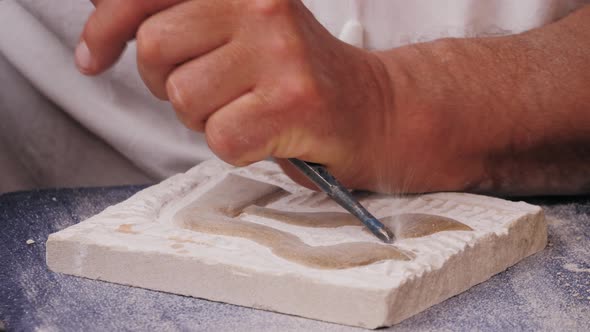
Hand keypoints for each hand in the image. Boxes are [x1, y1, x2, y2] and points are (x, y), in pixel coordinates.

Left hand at [77, 0, 395, 190]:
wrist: (367, 108)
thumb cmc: (291, 76)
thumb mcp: (234, 29)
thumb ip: (176, 18)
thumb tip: (101, 17)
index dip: (106, 24)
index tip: (94, 54)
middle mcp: (260, 3)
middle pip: (154, 49)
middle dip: (168, 83)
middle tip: (211, 91)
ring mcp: (279, 50)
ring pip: (183, 98)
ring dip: (205, 118)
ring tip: (247, 110)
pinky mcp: (293, 101)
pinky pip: (221, 137)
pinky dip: (237, 147)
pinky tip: (267, 134)